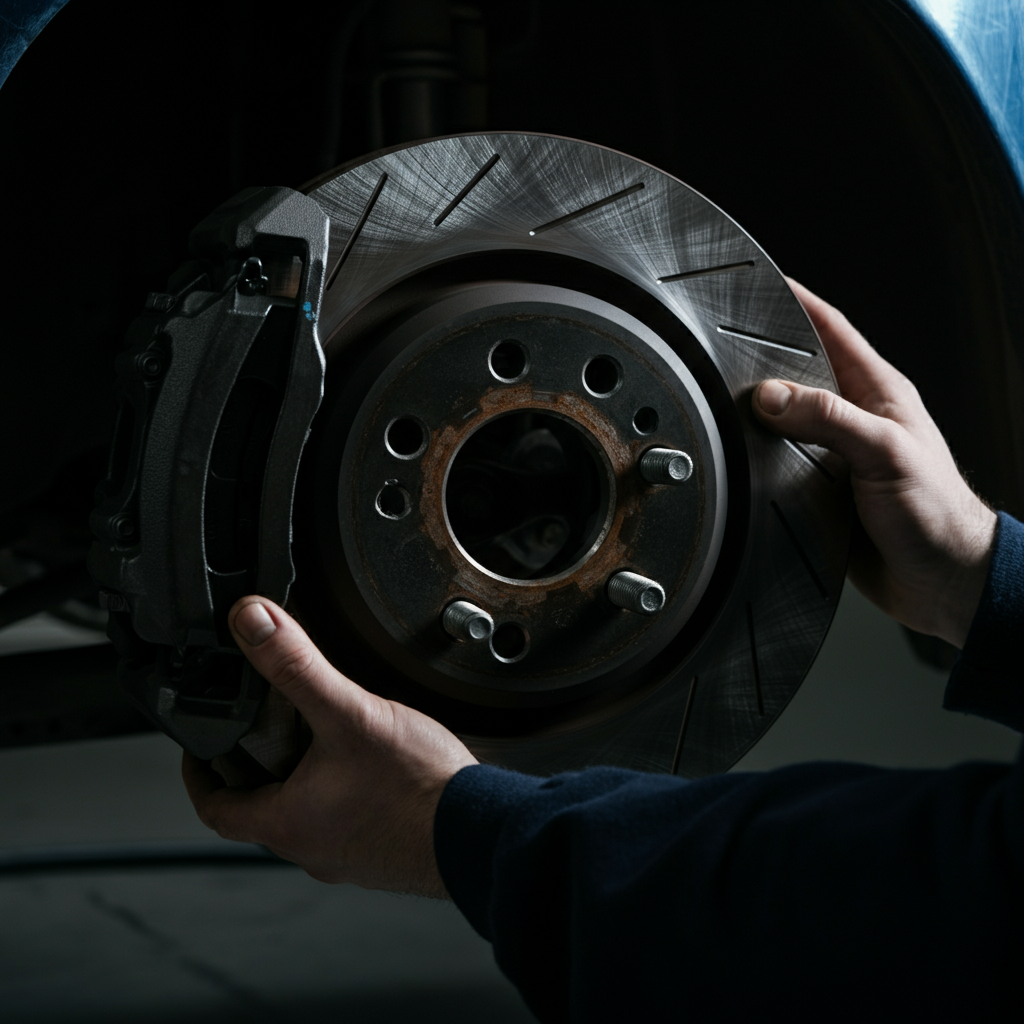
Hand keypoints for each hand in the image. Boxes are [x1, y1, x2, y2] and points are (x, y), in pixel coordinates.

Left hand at [182, 596, 477, 894]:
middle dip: (259, 766)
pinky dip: (341, 793)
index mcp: (287, 823)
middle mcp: (311, 847)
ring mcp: (346, 854)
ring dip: (303, 779)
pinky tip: (369, 767)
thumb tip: (253, 624)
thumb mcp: (350, 713)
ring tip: (324, 738)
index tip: (201, 750)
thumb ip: (296, 665)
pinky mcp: (379, 852)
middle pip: (261, 807)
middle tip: (268, 728)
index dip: (200, 775)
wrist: (476, 829)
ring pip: (305, 813)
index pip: (216, 808)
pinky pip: (343, 820)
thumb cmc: (419, 789)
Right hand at [752, 280, 995, 648]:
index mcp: (878, 391)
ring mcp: (836, 451)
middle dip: (759, 351)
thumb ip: (828, 420)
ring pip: (782, 415)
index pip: (829, 327)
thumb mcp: (884, 453)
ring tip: (717, 394)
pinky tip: (735, 453)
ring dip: (752, 406)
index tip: (758, 282)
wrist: (943, 581)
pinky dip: (755, 451)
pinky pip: (778, 457)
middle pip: (797, 368)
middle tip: (720, 342)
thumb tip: (770, 395)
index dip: (794, 299)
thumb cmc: (937, 514)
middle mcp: (854, 416)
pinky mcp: (820, 487)